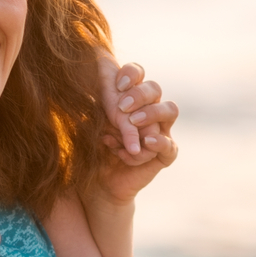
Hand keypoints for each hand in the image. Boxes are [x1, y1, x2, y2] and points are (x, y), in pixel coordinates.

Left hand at [95, 65, 178, 204]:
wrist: (98, 182)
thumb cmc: (94, 146)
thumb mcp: (90, 122)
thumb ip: (93, 103)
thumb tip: (84, 82)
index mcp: (130, 97)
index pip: (138, 73)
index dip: (131, 73)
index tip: (117, 84)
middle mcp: (148, 110)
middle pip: (154, 88)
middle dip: (139, 94)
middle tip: (121, 107)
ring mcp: (160, 131)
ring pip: (170, 109)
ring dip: (151, 112)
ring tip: (132, 122)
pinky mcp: (164, 154)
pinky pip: (170, 145)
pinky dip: (159, 142)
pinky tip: (146, 142)